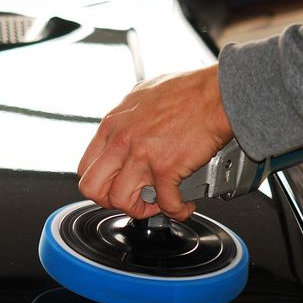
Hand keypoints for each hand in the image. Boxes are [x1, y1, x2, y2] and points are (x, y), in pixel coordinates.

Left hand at [77, 65, 232, 220]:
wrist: (216, 95)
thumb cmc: (189, 90)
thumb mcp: (142, 94)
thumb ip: (129, 115)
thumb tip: (128, 127)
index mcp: (113, 124)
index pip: (86, 167)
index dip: (100, 183)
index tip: (115, 185)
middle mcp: (121, 141)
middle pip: (93, 188)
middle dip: (110, 201)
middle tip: (130, 199)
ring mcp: (142, 155)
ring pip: (120, 201)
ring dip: (140, 209)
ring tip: (157, 204)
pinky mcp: (166, 168)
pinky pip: (165, 204)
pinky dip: (177, 211)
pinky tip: (184, 205)